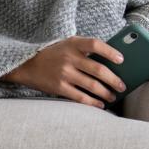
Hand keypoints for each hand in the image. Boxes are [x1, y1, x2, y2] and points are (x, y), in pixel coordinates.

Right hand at [0, 36, 126, 108]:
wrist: (26, 64)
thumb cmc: (54, 53)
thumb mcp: (68, 43)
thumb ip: (85, 48)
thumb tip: (111, 60)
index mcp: (73, 44)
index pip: (95, 45)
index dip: (110, 52)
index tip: (121, 60)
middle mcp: (69, 58)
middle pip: (99, 69)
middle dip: (114, 80)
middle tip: (123, 86)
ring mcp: (64, 74)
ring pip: (92, 85)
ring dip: (106, 93)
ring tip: (113, 96)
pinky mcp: (59, 88)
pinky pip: (81, 97)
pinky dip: (93, 102)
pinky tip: (101, 104)